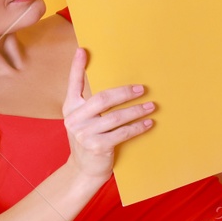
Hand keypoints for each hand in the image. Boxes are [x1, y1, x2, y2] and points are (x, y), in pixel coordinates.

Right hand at [61, 46, 154, 182]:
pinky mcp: (97, 147)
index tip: (83, 50)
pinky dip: (138, 127)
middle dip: (125, 92)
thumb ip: (90, 103)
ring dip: (137, 110)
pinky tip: (149, 123)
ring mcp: (85, 134)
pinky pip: (123, 133)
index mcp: (70, 108)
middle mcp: (74, 119)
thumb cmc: (89, 140)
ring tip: (152, 106)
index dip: (76, 67)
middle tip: (142, 89)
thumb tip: (115, 85)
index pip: (73, 84)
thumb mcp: (84, 120)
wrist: (84, 170)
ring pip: (116, 117)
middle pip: (103, 99)